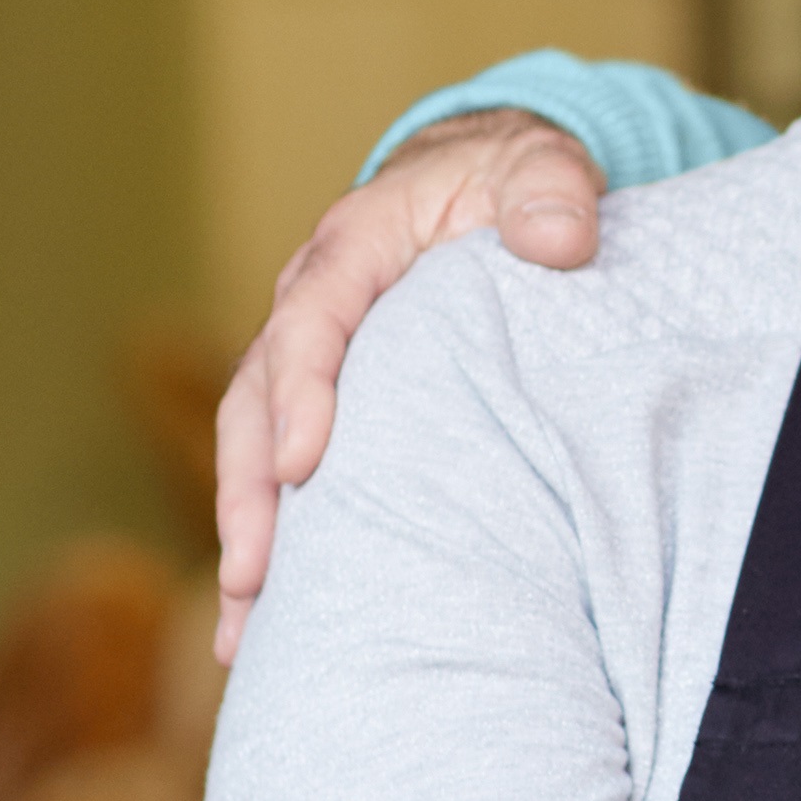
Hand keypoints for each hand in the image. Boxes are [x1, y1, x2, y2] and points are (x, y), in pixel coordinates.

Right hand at [211, 112, 603, 657]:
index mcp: (355, 246)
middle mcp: (311, 304)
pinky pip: (284, 473)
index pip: (313, 318)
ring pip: (253, 449)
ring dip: (246, 539)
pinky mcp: (327, 403)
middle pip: (255, 401)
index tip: (306, 464)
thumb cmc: (511, 181)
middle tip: (253, 579)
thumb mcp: (541, 165)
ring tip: (242, 636)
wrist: (484, 182)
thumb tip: (559, 240)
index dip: (302, 390)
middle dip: (248, 493)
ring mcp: (309, 359)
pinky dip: (277, 544)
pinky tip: (272, 626)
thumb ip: (551, 191)